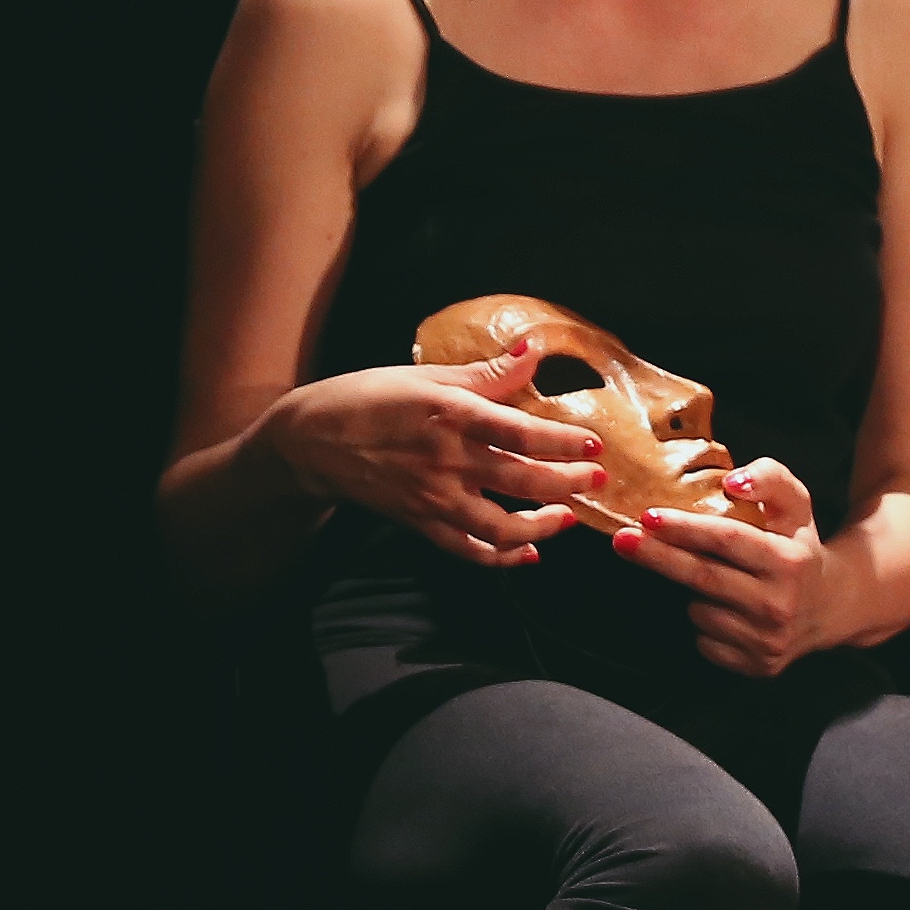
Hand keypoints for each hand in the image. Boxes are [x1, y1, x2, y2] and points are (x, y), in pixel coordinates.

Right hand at [255, 350, 607, 569]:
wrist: (311, 440)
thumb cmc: (369, 398)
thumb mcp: (426, 376)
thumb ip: (485, 373)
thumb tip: (534, 351)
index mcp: (449, 414)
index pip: (520, 432)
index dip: (563, 443)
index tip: (595, 446)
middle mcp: (445, 459)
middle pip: (520, 480)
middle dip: (568, 484)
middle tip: (598, 481)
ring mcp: (432, 496)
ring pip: (499, 525)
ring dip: (541, 527)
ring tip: (567, 517)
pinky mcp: (420, 522)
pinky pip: (467, 550)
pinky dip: (500, 557)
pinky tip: (527, 553)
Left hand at [618, 457, 842, 676]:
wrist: (833, 606)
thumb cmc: (801, 547)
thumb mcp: (795, 505)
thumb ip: (769, 478)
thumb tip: (731, 482)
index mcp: (789, 562)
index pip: (728, 540)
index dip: (685, 528)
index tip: (648, 517)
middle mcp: (779, 605)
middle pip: (703, 577)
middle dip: (658, 557)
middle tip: (623, 540)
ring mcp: (767, 641)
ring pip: (700, 611)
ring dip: (693, 593)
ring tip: (716, 580)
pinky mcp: (757, 667)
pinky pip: (705, 641)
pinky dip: (706, 622)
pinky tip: (727, 610)